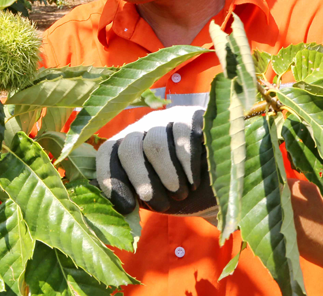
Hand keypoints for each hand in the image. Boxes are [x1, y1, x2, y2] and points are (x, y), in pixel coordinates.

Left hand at [96, 105, 216, 217]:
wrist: (220, 182)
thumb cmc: (178, 192)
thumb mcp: (151, 197)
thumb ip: (128, 197)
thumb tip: (103, 207)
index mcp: (125, 146)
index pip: (107, 154)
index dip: (112, 180)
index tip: (128, 207)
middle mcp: (141, 128)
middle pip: (129, 149)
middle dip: (143, 181)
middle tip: (161, 203)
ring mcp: (166, 118)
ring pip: (155, 144)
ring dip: (168, 176)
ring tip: (180, 193)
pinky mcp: (192, 115)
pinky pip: (183, 136)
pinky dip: (188, 164)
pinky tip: (195, 180)